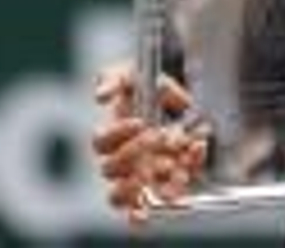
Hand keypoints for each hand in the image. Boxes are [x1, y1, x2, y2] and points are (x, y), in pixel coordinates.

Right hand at [90, 64, 209, 224]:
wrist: (184, 102)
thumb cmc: (152, 89)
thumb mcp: (136, 75)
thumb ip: (115, 80)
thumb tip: (101, 96)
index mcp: (113, 135)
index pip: (100, 142)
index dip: (117, 134)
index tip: (140, 122)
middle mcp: (121, 161)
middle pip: (108, 170)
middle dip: (133, 153)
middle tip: (158, 137)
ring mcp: (137, 178)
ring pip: (119, 197)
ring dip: (139, 186)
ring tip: (164, 168)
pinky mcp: (160, 188)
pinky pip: (145, 208)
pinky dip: (155, 204)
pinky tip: (176, 190)